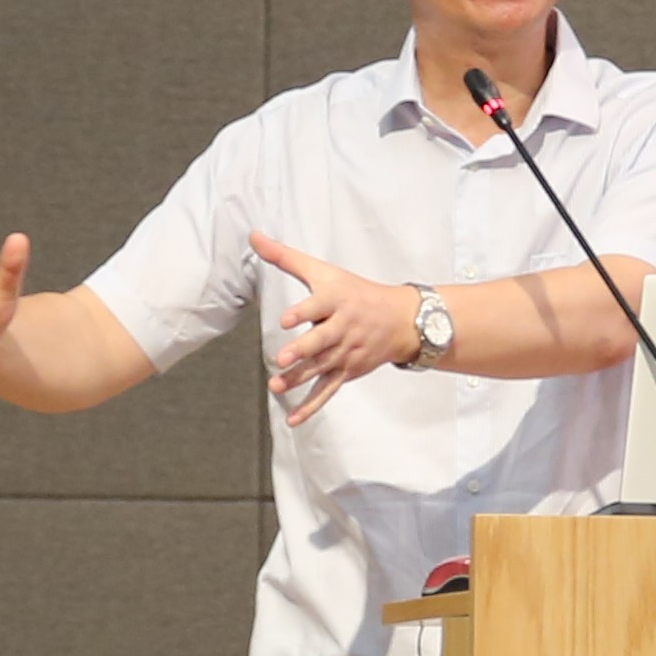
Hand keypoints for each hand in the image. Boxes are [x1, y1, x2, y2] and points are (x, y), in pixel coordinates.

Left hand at [252, 230, 417, 423]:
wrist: (401, 320)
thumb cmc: (355, 291)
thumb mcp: (324, 272)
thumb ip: (286, 257)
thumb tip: (254, 236)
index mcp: (336, 301)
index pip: (318, 306)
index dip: (303, 313)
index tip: (286, 319)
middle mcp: (342, 328)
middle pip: (320, 341)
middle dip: (302, 351)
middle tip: (281, 359)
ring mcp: (346, 353)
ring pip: (321, 368)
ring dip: (299, 378)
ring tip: (276, 386)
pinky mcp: (347, 371)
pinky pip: (327, 391)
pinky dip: (311, 406)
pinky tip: (292, 419)